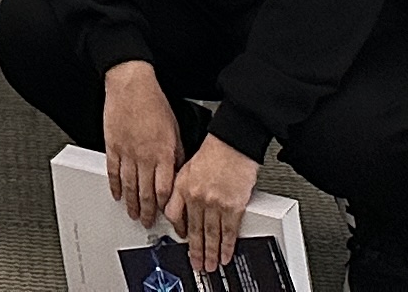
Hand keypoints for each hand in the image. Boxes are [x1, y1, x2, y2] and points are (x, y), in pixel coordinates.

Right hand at [100, 62, 183, 224]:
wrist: (131, 85)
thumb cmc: (153, 102)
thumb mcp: (175, 129)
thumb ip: (177, 154)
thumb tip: (179, 172)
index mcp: (163, 153)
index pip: (165, 190)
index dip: (166, 207)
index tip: (167, 216)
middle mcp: (145, 156)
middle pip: (145, 192)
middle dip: (147, 211)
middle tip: (148, 222)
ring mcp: (127, 152)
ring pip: (129, 186)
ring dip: (131, 203)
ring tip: (133, 214)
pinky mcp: (112, 146)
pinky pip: (113, 171)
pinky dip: (114, 185)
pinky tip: (116, 194)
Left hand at [164, 133, 261, 275]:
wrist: (233, 143)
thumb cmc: (213, 152)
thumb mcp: (186, 167)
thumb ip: (180, 187)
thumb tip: (179, 206)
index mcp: (183, 186)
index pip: (174, 215)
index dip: (178, 229)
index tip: (182, 238)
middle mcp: (196, 196)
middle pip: (194, 230)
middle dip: (195, 250)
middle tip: (196, 263)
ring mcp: (214, 203)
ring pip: (210, 235)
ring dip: (210, 253)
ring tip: (209, 265)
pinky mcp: (233, 206)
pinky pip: (228, 232)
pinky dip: (227, 246)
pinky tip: (225, 255)